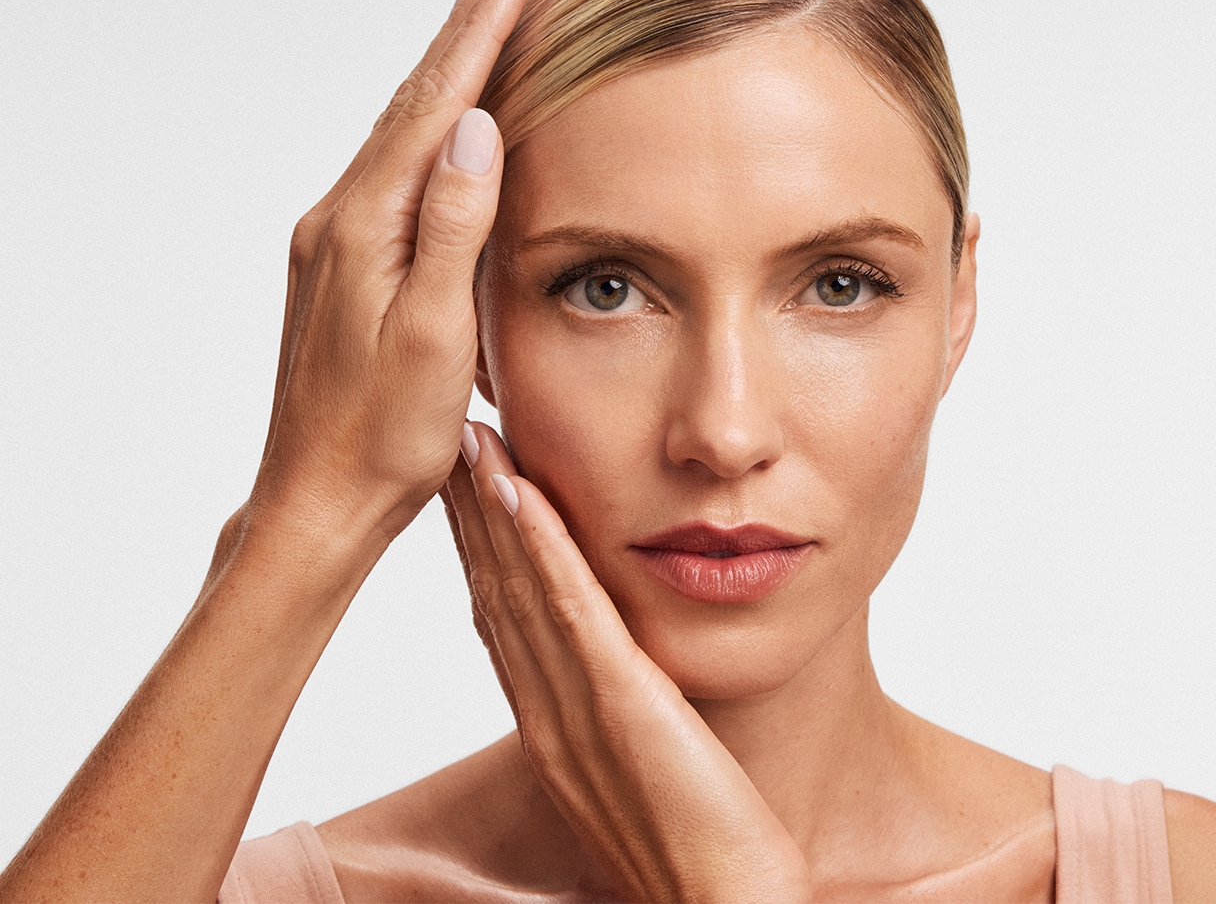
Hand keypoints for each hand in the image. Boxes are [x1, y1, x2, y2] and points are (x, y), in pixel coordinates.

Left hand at [244, 0, 529, 556]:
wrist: (319, 496)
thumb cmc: (386, 433)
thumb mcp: (435, 333)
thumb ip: (452, 225)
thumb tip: (476, 128)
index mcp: (363, 226)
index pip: (432, 106)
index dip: (478, 32)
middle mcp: (337, 218)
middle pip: (410, 103)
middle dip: (463, 30)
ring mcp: (334, 239)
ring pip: (400, 133)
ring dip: (446, 72)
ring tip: (486, 18)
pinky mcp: (341, 263)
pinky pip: (392, 172)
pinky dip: (428, 127)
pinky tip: (450, 121)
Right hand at [442, 421, 812, 902]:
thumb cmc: (698, 844)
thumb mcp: (641, 764)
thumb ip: (617, 712)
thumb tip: (621, 669)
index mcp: (549, 727)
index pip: (499, 618)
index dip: (478, 545)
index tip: (466, 483)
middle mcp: (546, 714)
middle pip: (494, 592)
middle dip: (470, 512)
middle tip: (451, 438)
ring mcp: (576, 710)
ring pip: (518, 589)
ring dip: (492, 509)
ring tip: (473, 439)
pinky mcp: (622, 705)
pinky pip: (571, 613)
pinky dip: (542, 547)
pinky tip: (523, 493)